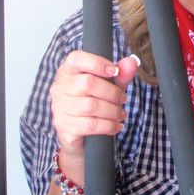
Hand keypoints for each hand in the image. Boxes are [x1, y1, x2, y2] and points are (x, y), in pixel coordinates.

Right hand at [50, 52, 140, 175]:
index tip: (115, 71)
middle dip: (112, 92)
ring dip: (112, 110)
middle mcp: (60, 87)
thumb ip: (120, 73)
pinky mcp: (64, 128)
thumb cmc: (93, 102)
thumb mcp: (108, 85)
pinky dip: (108, 125)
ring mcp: (60, 108)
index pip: (76, 59)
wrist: (78, 135)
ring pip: (90, 106)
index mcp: (68, 70)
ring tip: (120, 113)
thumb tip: (132, 62)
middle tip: (123, 99)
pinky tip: (116, 126)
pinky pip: (90, 125)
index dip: (97, 63)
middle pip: (88, 83)